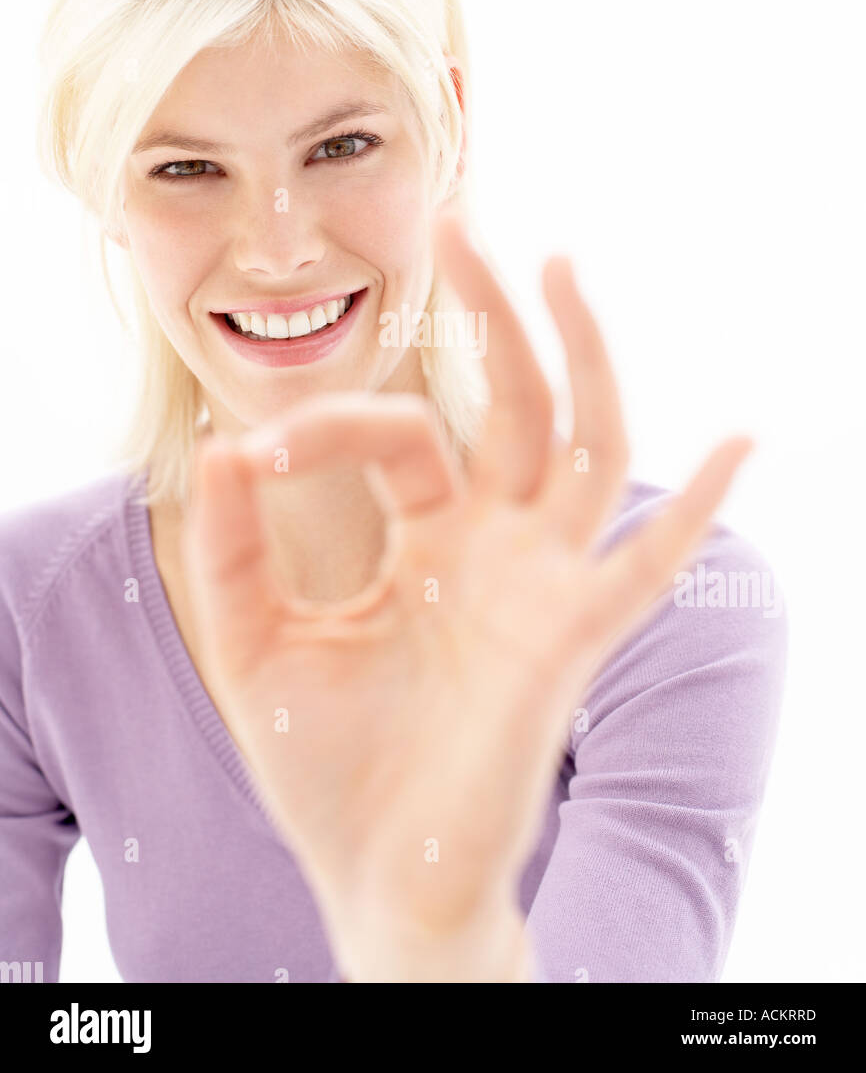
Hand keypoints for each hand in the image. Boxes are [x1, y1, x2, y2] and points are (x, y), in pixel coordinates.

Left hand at [181, 209, 752, 978]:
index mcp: (431, 538)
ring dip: (578, 354)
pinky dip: (700, 510)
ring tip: (555, 263)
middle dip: (492, 313)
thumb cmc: (328, 766)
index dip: (329, 422)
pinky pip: (651, 565)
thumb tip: (222, 450)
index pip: (400, 432)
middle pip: (515, 400)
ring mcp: (541, 582)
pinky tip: (738, 441)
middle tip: (463, 223)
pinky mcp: (572, 635)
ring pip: (583, 443)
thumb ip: (236, 549)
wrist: (376, 874)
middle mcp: (498, 546)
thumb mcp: (260, 641)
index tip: (252, 451)